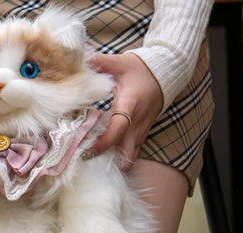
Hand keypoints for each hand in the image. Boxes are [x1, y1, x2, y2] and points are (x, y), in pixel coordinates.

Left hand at [88, 53, 163, 169]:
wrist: (164, 74)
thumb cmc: (139, 70)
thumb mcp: (119, 63)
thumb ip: (98, 62)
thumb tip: (78, 60)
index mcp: (130, 106)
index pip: (117, 130)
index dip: (103, 142)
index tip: (87, 148)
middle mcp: (137, 124)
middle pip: (126, 153)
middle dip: (109, 161)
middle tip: (89, 160)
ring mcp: (141, 132)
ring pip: (130, 156)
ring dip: (115, 161)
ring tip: (95, 162)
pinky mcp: (142, 135)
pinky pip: (132, 153)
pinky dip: (120, 158)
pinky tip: (105, 157)